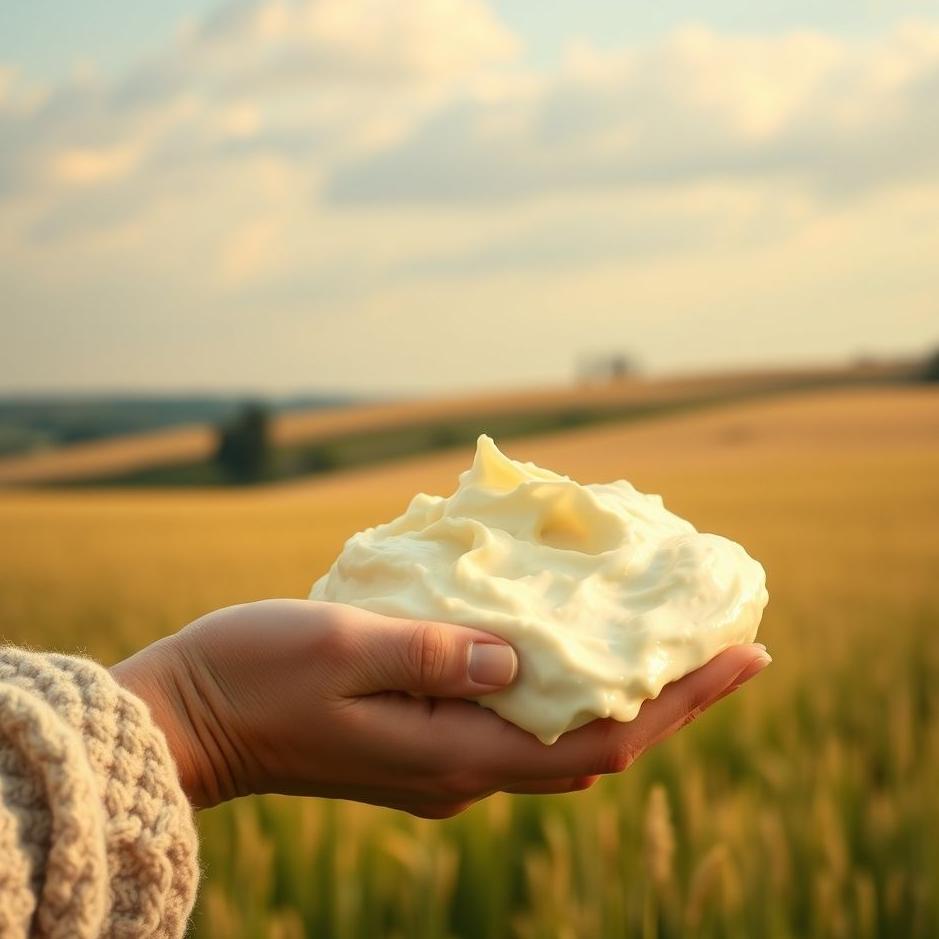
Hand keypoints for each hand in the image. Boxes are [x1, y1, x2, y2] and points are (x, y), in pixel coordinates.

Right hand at [111, 599, 769, 814]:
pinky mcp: (426, 745)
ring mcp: (445, 765)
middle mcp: (463, 772)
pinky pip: (521, 723)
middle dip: (668, 698)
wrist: (192, 719)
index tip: (744, 653)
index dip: (680, 700)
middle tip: (721, 639)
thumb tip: (521, 658)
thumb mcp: (342, 646)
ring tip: (664, 638)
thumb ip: (435, 653)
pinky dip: (565, 689)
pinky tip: (571, 645)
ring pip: (563, 738)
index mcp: (453, 753)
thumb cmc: (254, 672)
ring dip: (620, 693)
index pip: (600, 739)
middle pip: (596, 744)